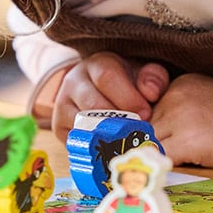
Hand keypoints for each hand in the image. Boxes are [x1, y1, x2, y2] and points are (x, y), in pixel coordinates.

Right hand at [48, 52, 168, 143]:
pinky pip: (75, 141)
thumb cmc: (128, 84)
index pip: (107, 78)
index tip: (146, 113)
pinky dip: (94, 147)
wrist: (102, 93)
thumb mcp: (143, 75)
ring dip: (106, 136)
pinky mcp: (59, 127)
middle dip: (119, 121)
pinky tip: (111, 148)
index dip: (128, 98)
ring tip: (125, 141)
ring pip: (81, 125)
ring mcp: (62, 105)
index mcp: (95, 65)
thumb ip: (153, 79)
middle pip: (92, 104)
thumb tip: (150, 92)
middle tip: (137, 132)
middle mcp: (73, 82)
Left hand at [150, 74, 212, 172]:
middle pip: (148, 129)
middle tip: (189, 155)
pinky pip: (161, 160)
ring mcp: (179, 116)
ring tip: (197, 159)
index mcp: (182, 82)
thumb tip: (158, 139)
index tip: (177, 143)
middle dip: (162, 145)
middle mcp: (175, 94)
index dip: (164, 132)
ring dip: (166, 157)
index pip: (153, 112)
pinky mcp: (187, 140)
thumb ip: (185, 113)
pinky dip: (168, 169)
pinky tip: (192, 167)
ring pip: (151, 145)